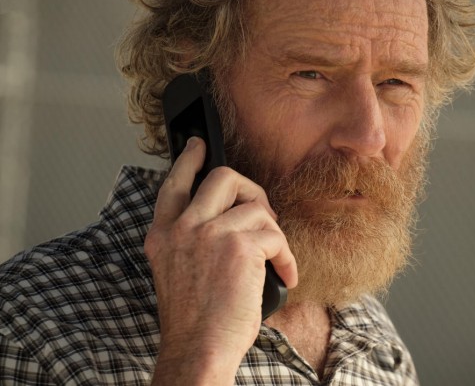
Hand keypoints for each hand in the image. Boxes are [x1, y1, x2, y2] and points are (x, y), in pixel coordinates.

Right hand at [145, 137, 297, 384]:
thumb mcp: (177, 272)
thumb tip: (228, 217)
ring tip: (274, 257)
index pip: (173, 184)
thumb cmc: (194, 321)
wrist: (198, 350)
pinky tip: (285, 275)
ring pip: (256, 206)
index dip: (188, 161)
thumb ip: (191, 240)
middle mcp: (183, 228)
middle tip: (262, 211)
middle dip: (251, 188)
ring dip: (273, 232)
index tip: (198, 146)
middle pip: (222, 178)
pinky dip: (286, 256)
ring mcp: (210, 233)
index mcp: (164, 235)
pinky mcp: (240, 246)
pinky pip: (276, 235)